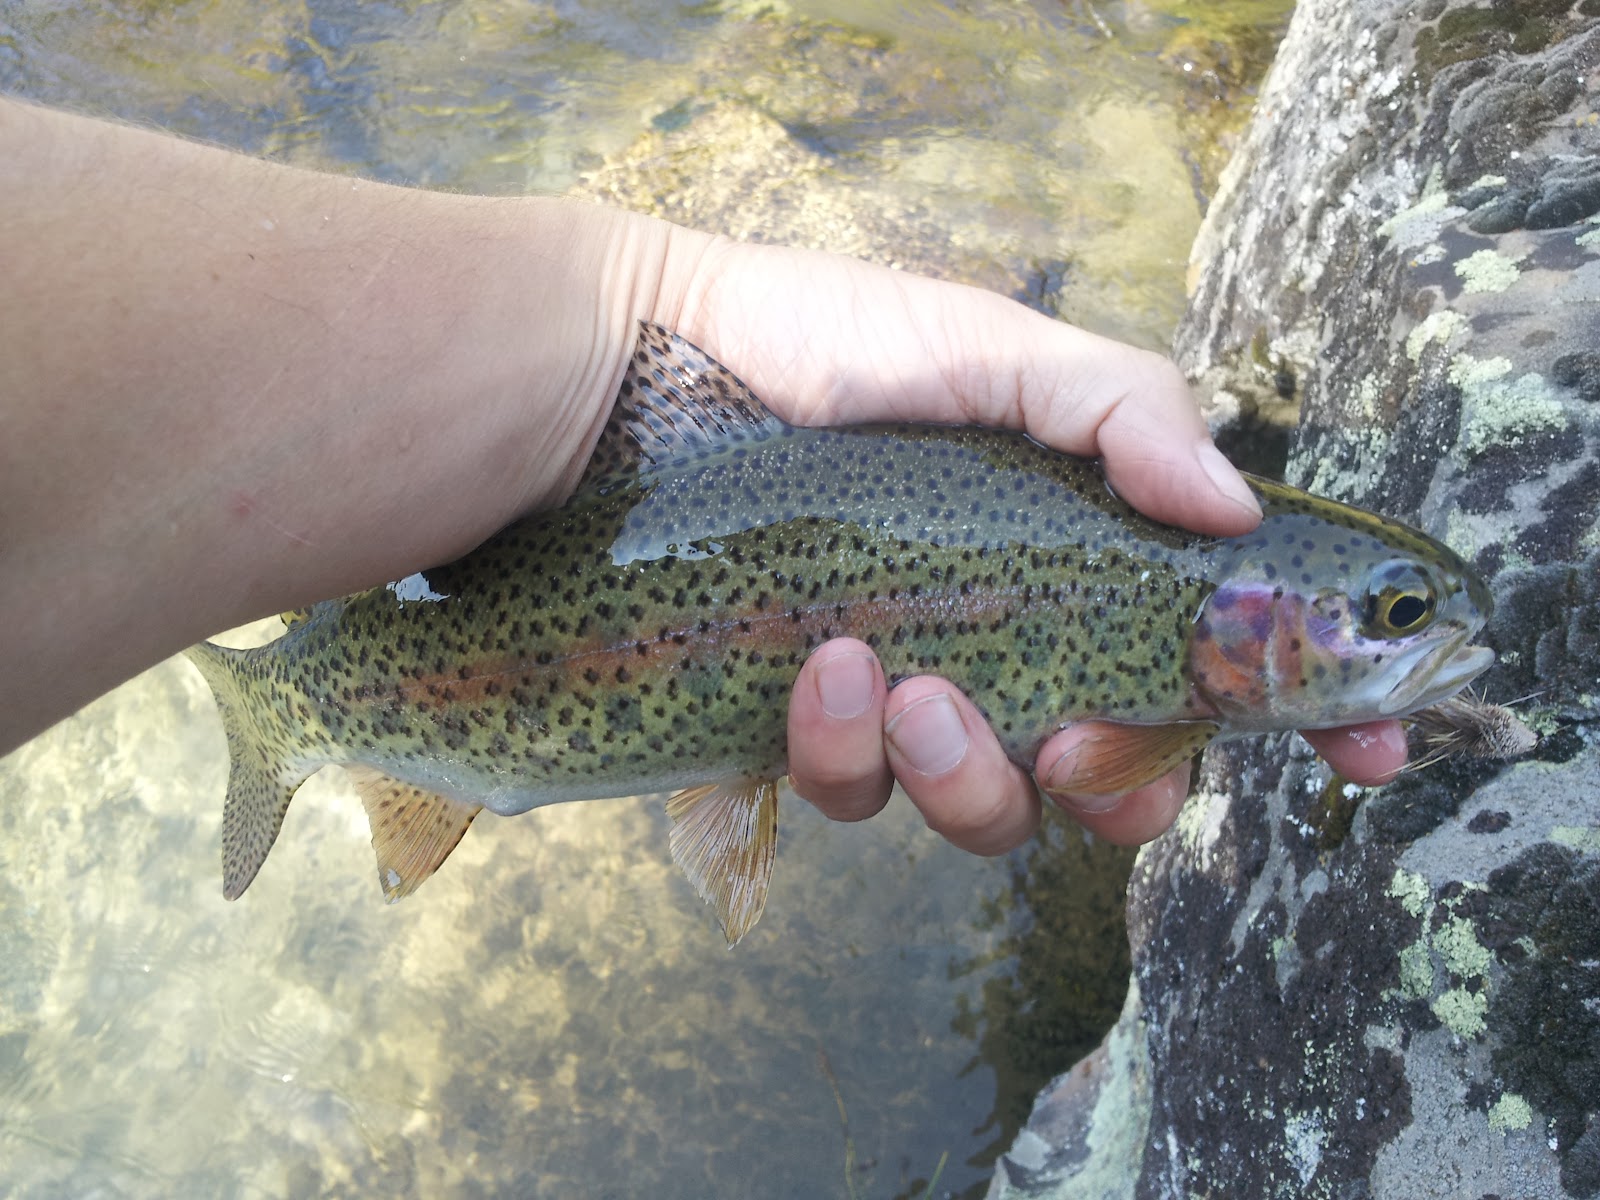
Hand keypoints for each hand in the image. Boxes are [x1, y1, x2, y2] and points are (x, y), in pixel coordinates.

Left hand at [653, 238, 1408, 850]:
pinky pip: (855, 796)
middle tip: (1076, 740)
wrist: (640, 366)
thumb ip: (1123, 413)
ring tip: (905, 682)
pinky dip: (846, 750)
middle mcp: (1005, 640)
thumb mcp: (995, 350)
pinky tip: (818, 666)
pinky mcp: (802, 730)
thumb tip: (1236, 516)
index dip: (1299, 710)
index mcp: (1074, 558)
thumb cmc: (825, 340)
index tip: (1364, 744)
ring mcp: (905, 695)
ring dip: (968, 772)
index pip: (1211, 654)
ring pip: (988, 813)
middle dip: (1117, 786)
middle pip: (1114, 778)